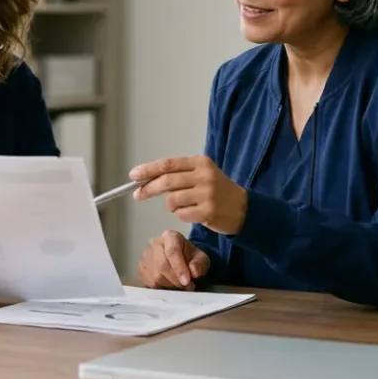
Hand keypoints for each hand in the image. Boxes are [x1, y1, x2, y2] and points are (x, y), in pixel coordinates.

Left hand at [130, 155, 247, 233]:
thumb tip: (146, 179)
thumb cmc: (217, 190)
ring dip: (171, 205)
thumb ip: (178, 175)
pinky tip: (193, 213)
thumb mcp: (202, 174)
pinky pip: (181, 215)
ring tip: (182, 205)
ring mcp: (207, 194)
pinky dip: (181, 215)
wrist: (244, 208)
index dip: (148, 169)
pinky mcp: (208, 212)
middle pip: (167, 181)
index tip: (133, 175)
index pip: (168, 164)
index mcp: (200, 162)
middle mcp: (204, 176)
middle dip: (148, 188)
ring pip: (172, 200)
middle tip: (137, 195)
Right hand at [138, 230, 209, 290]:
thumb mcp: (201, 259)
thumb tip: (193, 271)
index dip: (179, 268)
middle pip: (162, 264)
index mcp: (171, 236)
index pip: (172, 251)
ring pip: (155, 275)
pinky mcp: (141, 267)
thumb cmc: (190, 257)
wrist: (181, 258)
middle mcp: (155, 243)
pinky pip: (149, 282)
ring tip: (179, 285)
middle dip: (175, 279)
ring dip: (169, 284)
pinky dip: (160, 287)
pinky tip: (169, 284)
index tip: (187, 281)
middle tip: (186, 286)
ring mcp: (145, 255)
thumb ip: (199, 264)